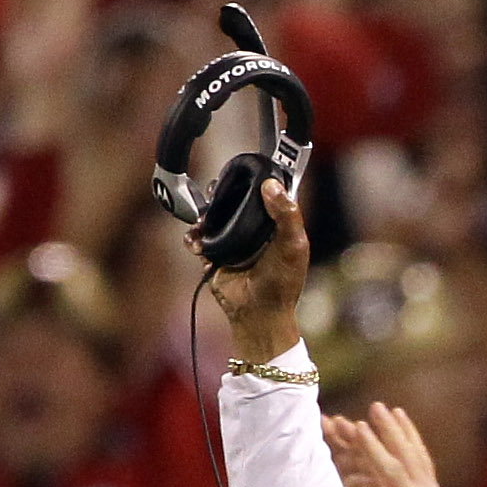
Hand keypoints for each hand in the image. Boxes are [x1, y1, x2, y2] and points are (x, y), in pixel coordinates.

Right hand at [213, 178, 314, 364]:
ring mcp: (233, 241)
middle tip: (216, 193)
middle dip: (222, 195)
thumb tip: (272, 185)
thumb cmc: (281, 284)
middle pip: (235, 202)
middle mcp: (254, 231)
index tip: (243, 172)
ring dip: (204, 216)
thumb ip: (287, 216)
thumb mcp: (293, 246)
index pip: (265, 195)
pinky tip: (196, 243)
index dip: (255, 182)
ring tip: (204, 223)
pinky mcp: (215, 253)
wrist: (257, 313)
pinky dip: (193, 238)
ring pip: (213, 216)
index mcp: (277, 226)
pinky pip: (198, 238)